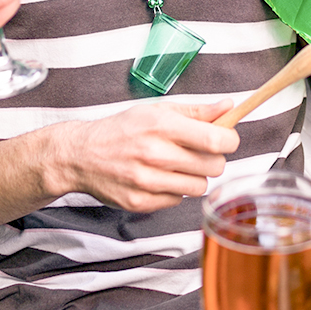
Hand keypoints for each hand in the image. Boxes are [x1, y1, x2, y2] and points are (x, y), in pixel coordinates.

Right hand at [52, 100, 239, 211]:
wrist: (80, 155)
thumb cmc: (122, 130)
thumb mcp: (156, 110)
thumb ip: (196, 111)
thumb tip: (228, 107)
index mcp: (161, 125)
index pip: (216, 139)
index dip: (230, 140)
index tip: (227, 138)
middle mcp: (154, 153)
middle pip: (214, 166)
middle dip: (213, 159)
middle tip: (199, 152)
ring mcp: (146, 181)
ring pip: (199, 187)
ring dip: (194, 177)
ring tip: (176, 166)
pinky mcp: (140, 203)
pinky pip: (178, 201)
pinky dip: (174, 191)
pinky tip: (158, 178)